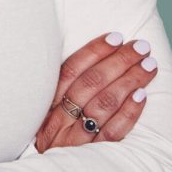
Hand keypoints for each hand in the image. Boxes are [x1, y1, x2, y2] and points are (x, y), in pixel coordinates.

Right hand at [35, 32, 157, 151]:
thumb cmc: (52, 134)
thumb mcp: (47, 109)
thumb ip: (63, 87)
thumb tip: (95, 56)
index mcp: (45, 102)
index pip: (71, 69)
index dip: (94, 51)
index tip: (115, 37)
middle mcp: (57, 119)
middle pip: (90, 84)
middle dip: (119, 61)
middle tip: (140, 47)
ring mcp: (74, 139)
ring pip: (104, 105)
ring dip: (129, 81)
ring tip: (148, 65)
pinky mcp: (91, 157)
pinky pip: (113, 133)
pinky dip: (129, 112)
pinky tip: (142, 95)